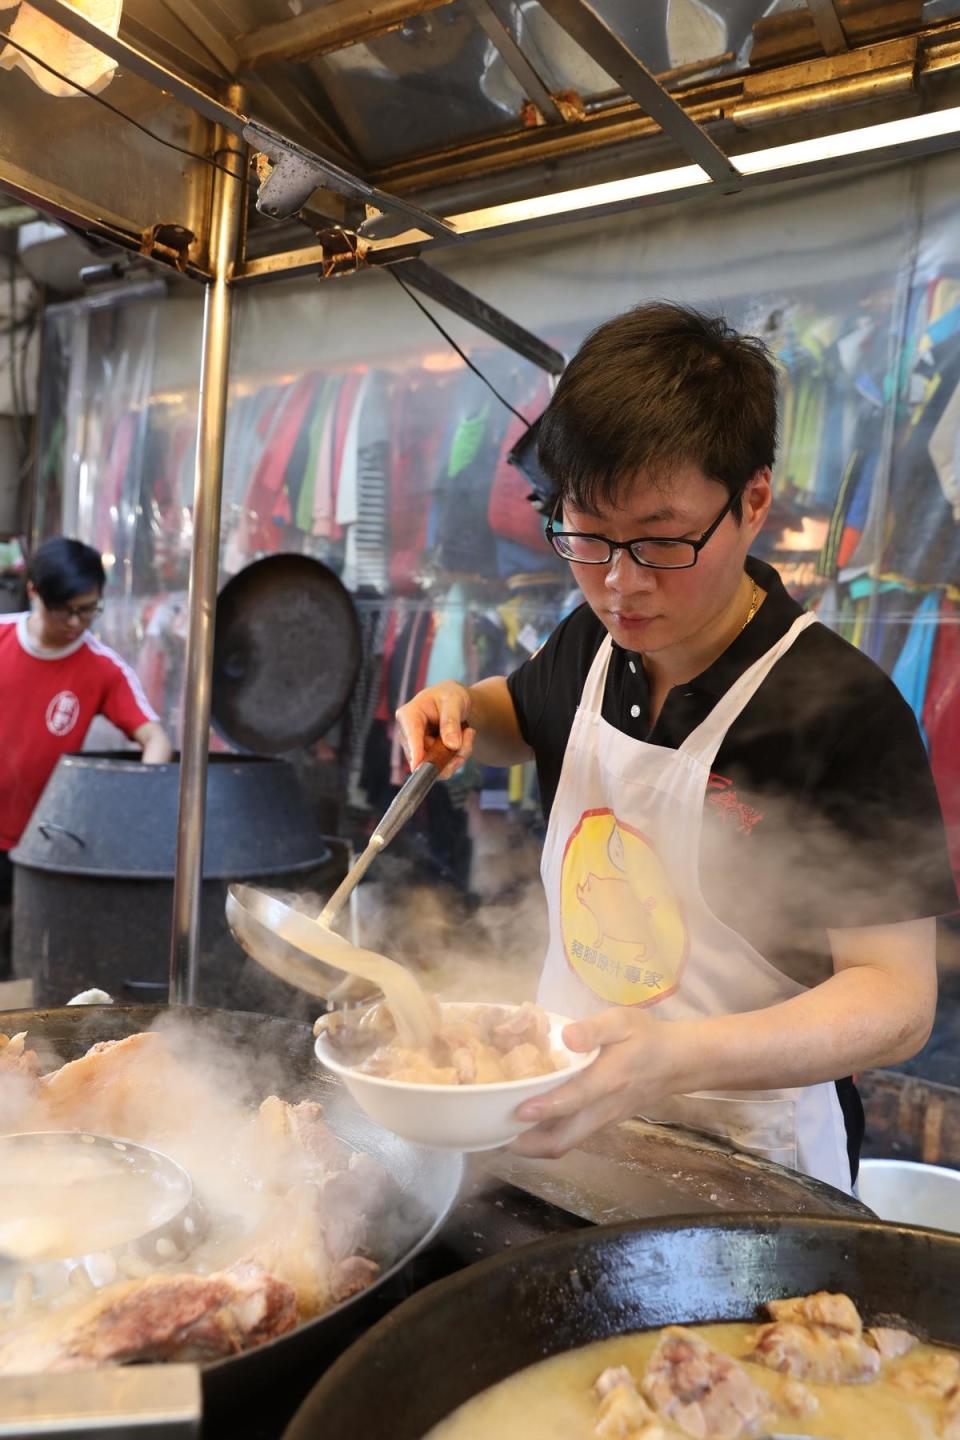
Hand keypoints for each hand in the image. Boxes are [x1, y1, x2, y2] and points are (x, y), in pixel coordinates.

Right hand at [396, 681, 475, 777]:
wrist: (455, 704)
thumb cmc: (451, 696)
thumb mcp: (455, 701)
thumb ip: (451, 721)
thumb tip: (452, 745)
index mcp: (409, 715)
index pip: (411, 735)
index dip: (415, 751)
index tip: (418, 766)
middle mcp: (407, 735)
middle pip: (424, 755)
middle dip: (451, 751)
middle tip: (470, 733)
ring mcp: (416, 749)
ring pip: (436, 765)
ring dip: (457, 755)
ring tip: (469, 733)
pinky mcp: (426, 758)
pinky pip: (442, 768)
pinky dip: (457, 758)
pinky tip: (465, 741)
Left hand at [509, 1008, 681, 1158]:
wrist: (678, 1062)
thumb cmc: (646, 1037)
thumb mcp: (623, 1021)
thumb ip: (595, 1028)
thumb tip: (568, 1037)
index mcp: (609, 1079)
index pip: (575, 1099)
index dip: (546, 1107)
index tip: (517, 1110)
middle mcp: (604, 1108)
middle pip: (564, 1139)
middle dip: (527, 1142)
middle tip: (494, 1132)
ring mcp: (603, 1120)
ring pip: (565, 1143)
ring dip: (533, 1144)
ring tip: (502, 1132)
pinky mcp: (602, 1123)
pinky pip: (572, 1137)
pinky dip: (547, 1136)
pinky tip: (528, 1124)